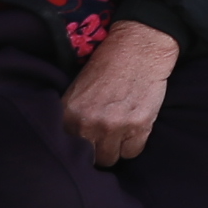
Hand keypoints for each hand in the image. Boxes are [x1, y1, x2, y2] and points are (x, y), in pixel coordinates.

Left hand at [62, 21, 178, 166]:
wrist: (138, 48)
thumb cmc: (107, 67)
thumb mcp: (77, 91)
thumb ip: (71, 119)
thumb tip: (72, 145)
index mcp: (68, 115)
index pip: (68, 151)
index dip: (79, 147)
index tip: (87, 143)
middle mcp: (87, 124)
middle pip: (90, 159)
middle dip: (98, 150)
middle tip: (105, 137)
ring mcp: (114, 126)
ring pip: (111, 159)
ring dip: (115, 149)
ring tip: (120, 131)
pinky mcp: (139, 125)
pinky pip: (133, 152)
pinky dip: (134, 144)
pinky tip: (134, 127)